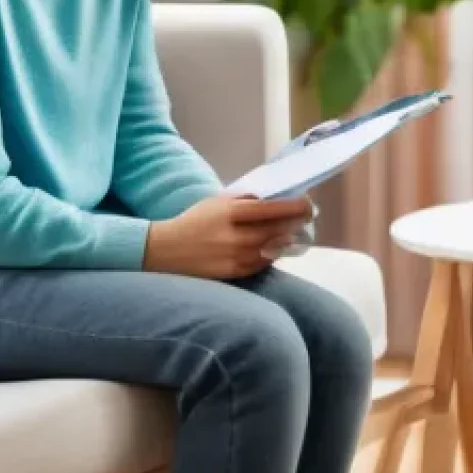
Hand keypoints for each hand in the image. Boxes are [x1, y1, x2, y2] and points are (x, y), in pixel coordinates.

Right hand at [143, 195, 314, 279]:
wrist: (163, 252)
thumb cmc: (194, 222)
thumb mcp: (217, 202)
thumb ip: (244, 200)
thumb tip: (273, 198)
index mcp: (230, 214)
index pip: (270, 209)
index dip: (293, 207)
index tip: (307, 203)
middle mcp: (234, 236)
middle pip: (276, 230)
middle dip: (296, 222)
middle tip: (308, 217)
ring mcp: (234, 257)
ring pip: (272, 249)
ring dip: (287, 239)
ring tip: (296, 231)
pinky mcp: (232, 274)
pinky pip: (262, 264)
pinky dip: (272, 255)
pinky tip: (277, 248)